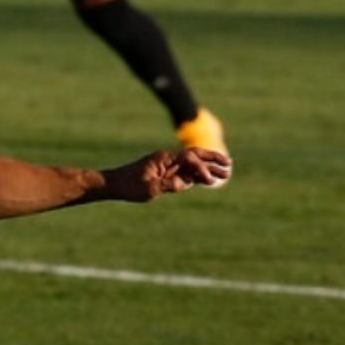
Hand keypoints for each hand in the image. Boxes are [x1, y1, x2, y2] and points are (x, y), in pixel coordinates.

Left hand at [105, 147, 232, 200]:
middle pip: (195, 156)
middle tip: (229, 165)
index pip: (189, 158)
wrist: (115, 184)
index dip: (201, 168)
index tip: (209, 181)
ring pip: (193, 164)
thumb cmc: (130, 185)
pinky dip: (198, 175)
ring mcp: (168, 166)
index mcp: (164, 158)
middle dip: (212, 160)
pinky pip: (186, 172)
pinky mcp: (166, 173)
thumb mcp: (149, 188)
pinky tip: (209, 180)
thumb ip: (169, 185)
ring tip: (226, 173)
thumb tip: (185, 184)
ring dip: (208, 168)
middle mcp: (168, 159)